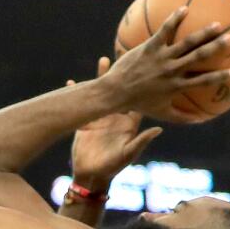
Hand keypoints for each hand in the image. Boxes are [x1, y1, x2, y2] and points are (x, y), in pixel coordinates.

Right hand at [67, 58, 161, 188]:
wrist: (91, 175)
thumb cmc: (112, 167)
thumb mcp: (127, 154)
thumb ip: (140, 141)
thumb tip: (158, 129)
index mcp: (129, 124)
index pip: (140, 99)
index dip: (144, 84)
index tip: (149, 67)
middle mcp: (116, 117)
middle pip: (121, 90)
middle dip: (123, 73)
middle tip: (127, 53)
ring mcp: (101, 118)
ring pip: (102, 93)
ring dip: (102, 78)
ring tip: (103, 59)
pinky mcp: (85, 122)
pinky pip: (81, 105)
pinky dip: (76, 94)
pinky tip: (71, 81)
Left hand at [101, 7, 229, 123]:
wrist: (116, 92)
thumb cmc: (139, 103)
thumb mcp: (162, 113)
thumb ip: (182, 117)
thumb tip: (200, 121)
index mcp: (177, 86)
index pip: (203, 82)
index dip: (219, 77)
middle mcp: (172, 71)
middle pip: (199, 57)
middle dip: (217, 48)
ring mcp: (162, 58)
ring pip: (187, 43)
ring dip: (203, 33)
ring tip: (216, 24)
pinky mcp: (150, 47)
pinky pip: (165, 30)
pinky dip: (175, 19)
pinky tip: (185, 8)